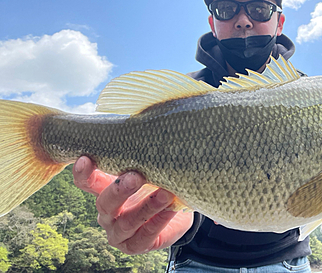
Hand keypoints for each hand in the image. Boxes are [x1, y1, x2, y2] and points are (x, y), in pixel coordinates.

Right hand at [73, 156, 193, 253]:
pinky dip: (159, 220)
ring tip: (164, 193)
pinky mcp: (136, 245)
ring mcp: (119, 233)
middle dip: (119, 190)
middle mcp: (107, 214)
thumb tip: (151, 138)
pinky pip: (146, 235)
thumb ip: (142, 160)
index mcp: (104, 191)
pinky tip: (170, 208)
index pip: (87, 183)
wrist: (174, 211)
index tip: (85, 159)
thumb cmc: (154, 185)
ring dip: (147, 206)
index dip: (83, 173)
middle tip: (135, 176)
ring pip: (127, 222)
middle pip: (105, 204)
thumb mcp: (147, 171)